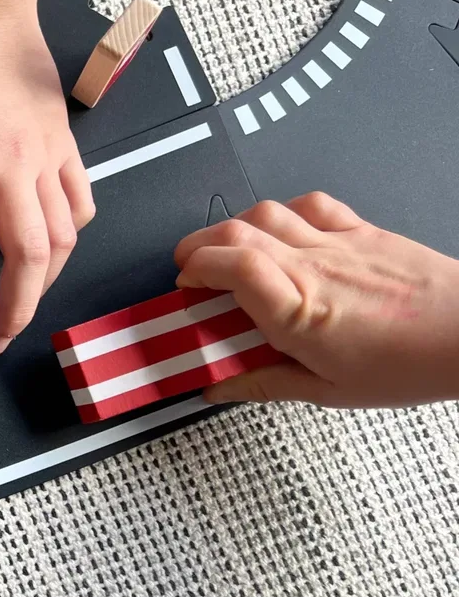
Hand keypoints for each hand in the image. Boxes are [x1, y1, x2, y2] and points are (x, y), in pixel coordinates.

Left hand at [0, 10, 92, 354]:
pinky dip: (69, 239)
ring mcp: (46, 157)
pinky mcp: (66, 147)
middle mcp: (12, 164)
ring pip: (64, 237)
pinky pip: (81, 204)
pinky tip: (48, 255)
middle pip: (29, 254)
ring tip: (19, 306)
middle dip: (13, 307)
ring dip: (45, 282)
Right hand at [173, 192, 458, 406]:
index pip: (230, 265)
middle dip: (199, 245)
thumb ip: (264, 384)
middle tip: (190, 270)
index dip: (195, 268)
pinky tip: (281, 231)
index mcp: (300, 311)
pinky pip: (311, 205)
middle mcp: (315, 268)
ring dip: (235, 226)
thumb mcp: (329, 392)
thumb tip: (221, 387)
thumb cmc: (411, 365)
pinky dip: (284, 212)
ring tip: (227, 250)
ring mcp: (338, 243)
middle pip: (237, 231)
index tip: (185, 288)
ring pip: (268, 211)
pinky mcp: (362, 231)